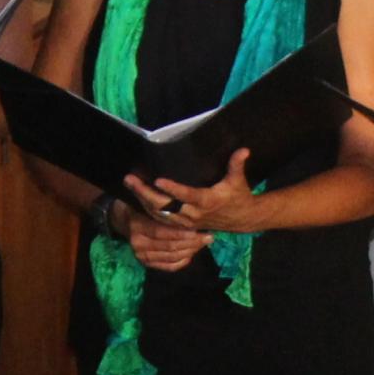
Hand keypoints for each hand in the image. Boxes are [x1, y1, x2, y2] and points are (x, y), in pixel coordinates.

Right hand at [117, 198, 213, 272]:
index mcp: (137, 227)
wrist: (125, 222)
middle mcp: (138, 244)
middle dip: (191, 242)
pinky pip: (169, 266)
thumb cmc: (139, 207)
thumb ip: (150, 196)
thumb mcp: (143, 199)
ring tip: (204, 243)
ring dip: (190, 251)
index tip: (197, 229)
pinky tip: (193, 252)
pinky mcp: (148, 264)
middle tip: (208, 237)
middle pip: (169, 246)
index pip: (161, 232)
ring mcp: (142, 256)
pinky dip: (183, 260)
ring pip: (171, 257)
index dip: (180, 232)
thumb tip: (135, 179)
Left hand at [142, 151, 269, 237]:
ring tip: (130, 184)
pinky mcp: (182, 224)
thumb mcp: (238, 181)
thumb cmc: (239, 197)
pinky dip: (148, 209)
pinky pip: (161, 219)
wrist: (242, 220)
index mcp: (207, 201)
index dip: (172, 189)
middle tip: (131, 179)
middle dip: (145, 193)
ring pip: (159, 213)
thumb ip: (236, 165)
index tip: (158, 180)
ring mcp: (186, 221)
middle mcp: (193, 213)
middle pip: (165, 206)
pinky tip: (137, 197)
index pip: (186, 196)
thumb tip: (243, 150)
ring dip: (143, 200)